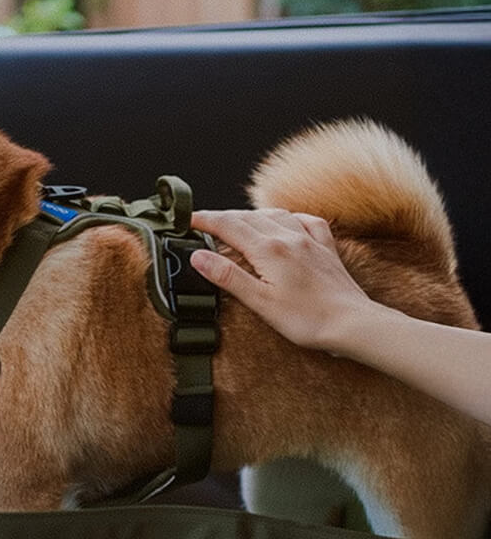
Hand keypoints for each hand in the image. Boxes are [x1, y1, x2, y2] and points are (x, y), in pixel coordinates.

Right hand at [189, 209, 373, 353]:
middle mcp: (289, 237)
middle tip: (202, 222)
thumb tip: (199, 257)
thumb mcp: (259, 301)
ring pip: (274, 215)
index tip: (186, 219)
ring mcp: (309, 240)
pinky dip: (287, 217)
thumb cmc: (308, 319)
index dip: (204, 220)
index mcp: (270, 250)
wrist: (352, 323)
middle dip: (222, 217)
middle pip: (247, 217)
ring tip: (235, 221)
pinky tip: (284, 222)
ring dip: (250, 215)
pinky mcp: (325, 248)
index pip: (228, 226)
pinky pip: (304, 221)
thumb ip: (228, 276)